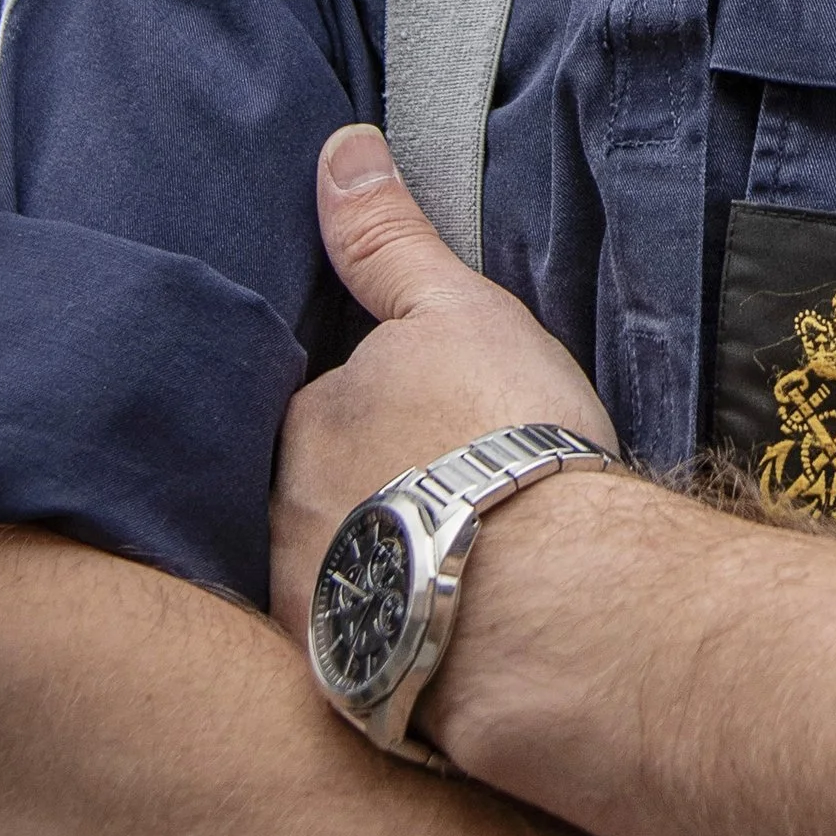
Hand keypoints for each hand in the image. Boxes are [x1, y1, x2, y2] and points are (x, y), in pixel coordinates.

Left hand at [268, 126, 616, 638]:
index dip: (375, 418)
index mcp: (304, 427)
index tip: (432, 432)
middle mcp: (281, 523)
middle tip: (444, 505)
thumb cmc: (507, 437)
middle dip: (360, 502)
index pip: (320, 413)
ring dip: (375, 577)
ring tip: (455, 580)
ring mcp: (312, 613)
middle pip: (311, 501)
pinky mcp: (350, 689)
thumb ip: (388, 239)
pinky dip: (398, 647)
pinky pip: (363, 658)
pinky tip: (453, 645)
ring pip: (333, 581)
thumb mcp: (456, 312)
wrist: (553, 599)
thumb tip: (339, 146)